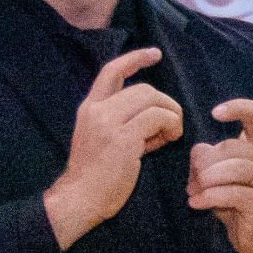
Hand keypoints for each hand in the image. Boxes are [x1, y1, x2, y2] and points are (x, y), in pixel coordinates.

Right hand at [44, 48, 184, 248]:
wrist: (80, 198)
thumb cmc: (96, 175)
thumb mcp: (105, 140)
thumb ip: (128, 124)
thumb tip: (159, 119)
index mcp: (90, 108)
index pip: (112, 71)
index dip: (135, 58)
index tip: (154, 53)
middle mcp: (97, 110)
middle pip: (143, 88)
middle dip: (166, 102)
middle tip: (172, 124)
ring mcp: (108, 123)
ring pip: (152, 99)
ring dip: (172, 114)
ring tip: (171, 134)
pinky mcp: (123, 139)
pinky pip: (158, 118)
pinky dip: (171, 125)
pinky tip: (169, 139)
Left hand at [188, 98, 252, 252]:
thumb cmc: (238, 201)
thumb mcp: (219, 175)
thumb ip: (207, 158)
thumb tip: (199, 151)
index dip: (238, 108)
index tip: (215, 114)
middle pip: (232, 146)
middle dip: (205, 163)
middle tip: (192, 180)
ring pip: (234, 168)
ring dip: (207, 180)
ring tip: (194, 192)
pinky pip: (233, 194)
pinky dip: (209, 197)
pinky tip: (196, 203)